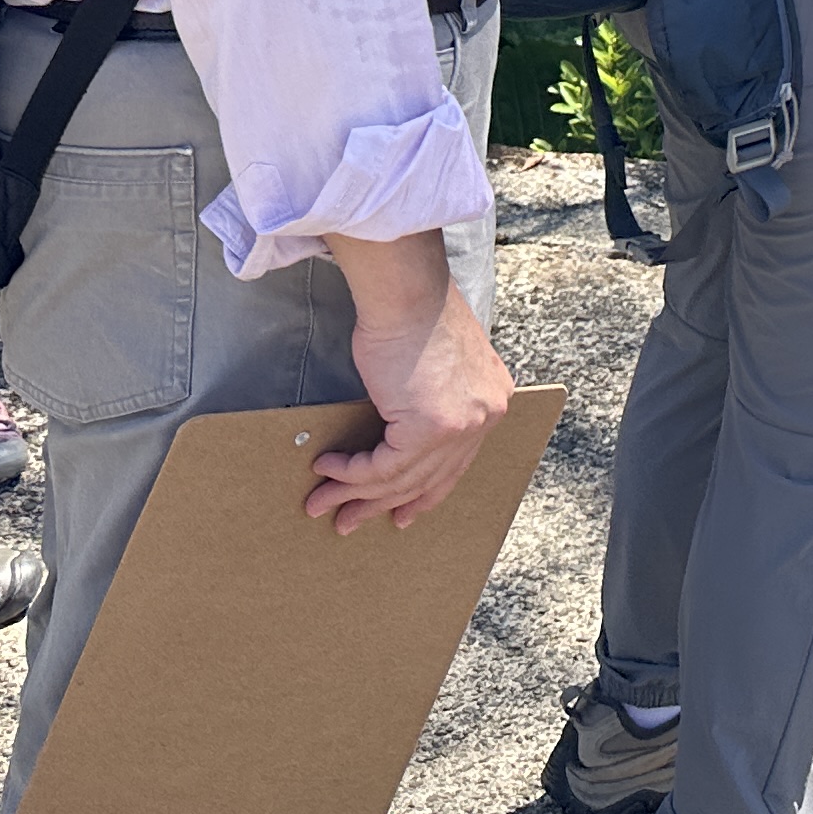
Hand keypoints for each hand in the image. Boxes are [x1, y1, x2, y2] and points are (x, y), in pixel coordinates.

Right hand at [312, 232, 515, 533]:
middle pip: (430, 477)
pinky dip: (349, 472)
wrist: (407, 292)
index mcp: (492, 400)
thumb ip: (433, 401)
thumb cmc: (413, 316)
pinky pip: (382, 466)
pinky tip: (325, 469)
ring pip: (401, 478)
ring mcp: (462, 424)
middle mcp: (486, 415)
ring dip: (354, 494)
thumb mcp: (438, 366)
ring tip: (320, 503)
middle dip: (383, 503)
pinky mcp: (431, 427)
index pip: (457, 462)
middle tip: (350, 521)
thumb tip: (401, 435)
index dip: (426, 492)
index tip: (402, 513)